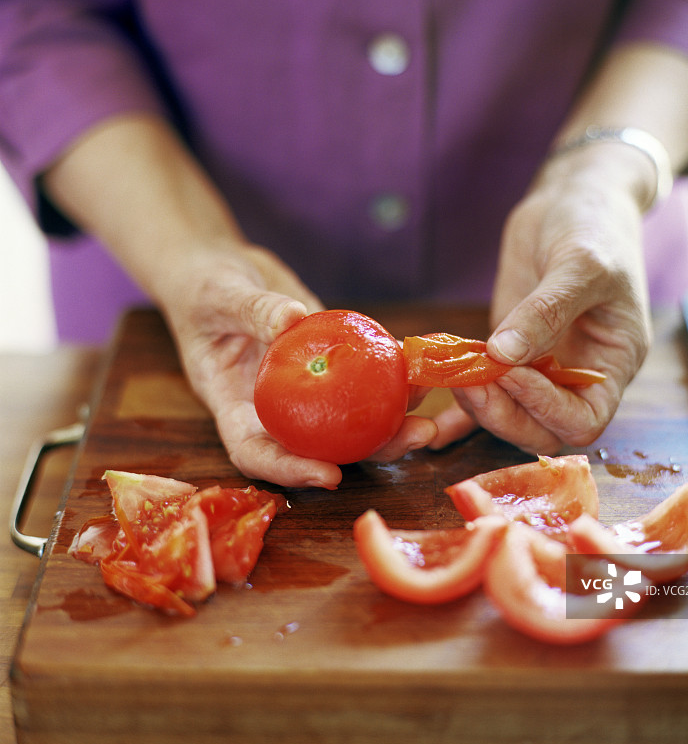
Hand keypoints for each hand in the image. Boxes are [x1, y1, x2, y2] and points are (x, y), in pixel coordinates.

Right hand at [162, 244, 436, 487]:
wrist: (218, 268)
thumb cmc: (201, 287)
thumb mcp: (218, 295)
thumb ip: (251, 310)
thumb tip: (292, 319)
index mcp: (234, 405)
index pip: (256, 452)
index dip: (291, 471)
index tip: (331, 475)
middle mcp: (272, 407)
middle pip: (317, 445)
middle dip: (368, 452)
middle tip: (413, 439)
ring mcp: (303, 389)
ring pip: (347, 419)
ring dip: (391, 421)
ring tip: (428, 414)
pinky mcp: (327, 363)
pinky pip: (359, 379)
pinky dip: (389, 379)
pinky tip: (417, 370)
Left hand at [431, 146, 652, 453]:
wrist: (571, 201)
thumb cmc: (595, 227)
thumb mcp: (580, 265)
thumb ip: (546, 311)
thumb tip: (504, 355)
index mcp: (611, 364)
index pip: (584, 420)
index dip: (547, 409)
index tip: (513, 374)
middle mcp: (576, 376)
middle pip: (542, 430)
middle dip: (504, 414)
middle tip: (469, 382)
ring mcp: (540, 369)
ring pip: (510, 416)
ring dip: (478, 407)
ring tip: (451, 374)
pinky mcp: (507, 356)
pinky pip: (488, 394)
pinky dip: (461, 411)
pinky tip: (434, 419)